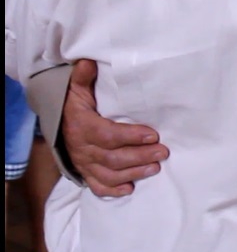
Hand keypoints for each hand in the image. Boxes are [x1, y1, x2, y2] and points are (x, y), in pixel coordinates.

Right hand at [63, 59, 168, 196]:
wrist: (57, 127)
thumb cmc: (74, 107)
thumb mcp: (76, 90)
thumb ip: (83, 78)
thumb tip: (87, 61)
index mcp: (82, 126)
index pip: (107, 134)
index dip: (130, 136)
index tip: (153, 134)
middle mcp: (83, 148)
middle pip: (113, 157)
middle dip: (139, 156)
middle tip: (163, 152)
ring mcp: (85, 164)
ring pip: (109, 173)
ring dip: (133, 172)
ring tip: (156, 168)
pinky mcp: (86, 174)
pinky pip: (98, 186)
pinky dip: (114, 190)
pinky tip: (131, 188)